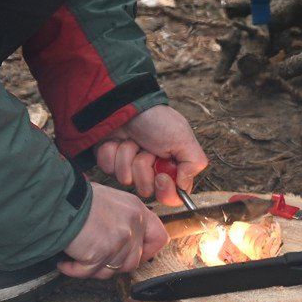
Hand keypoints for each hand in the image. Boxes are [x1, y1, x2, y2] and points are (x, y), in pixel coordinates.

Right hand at [57, 182, 166, 279]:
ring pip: (110, 271)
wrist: (57, 199)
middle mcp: (132, 225)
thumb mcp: (112, 201)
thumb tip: (128, 242)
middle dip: (112, 265)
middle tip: (96, 259)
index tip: (135, 256)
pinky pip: (88, 273)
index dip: (148, 252)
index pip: (160, 238)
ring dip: (92, 268)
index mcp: (137, 211)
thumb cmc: (78, 199)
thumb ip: (125, 221)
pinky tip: (65, 262)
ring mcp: (118, 241)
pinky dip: (74, 270)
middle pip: (132, 262)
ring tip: (77, 257)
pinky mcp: (99, 254)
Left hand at [92, 105, 207, 205]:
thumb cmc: (157, 120)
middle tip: (146, 150)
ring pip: (125, 179)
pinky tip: (116, 140)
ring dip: (127, 156)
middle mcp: (150, 171)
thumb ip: (193, 165)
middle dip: (143, 168)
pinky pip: (107, 168)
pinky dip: (112, 152)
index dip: (165, 191)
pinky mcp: (109, 161)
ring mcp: (128, 167)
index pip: (171, 197)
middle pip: (146, 190)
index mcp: (170, 168)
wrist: (128, 104)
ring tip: (131, 140)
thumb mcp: (183, 138)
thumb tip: (184, 189)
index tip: (161, 176)